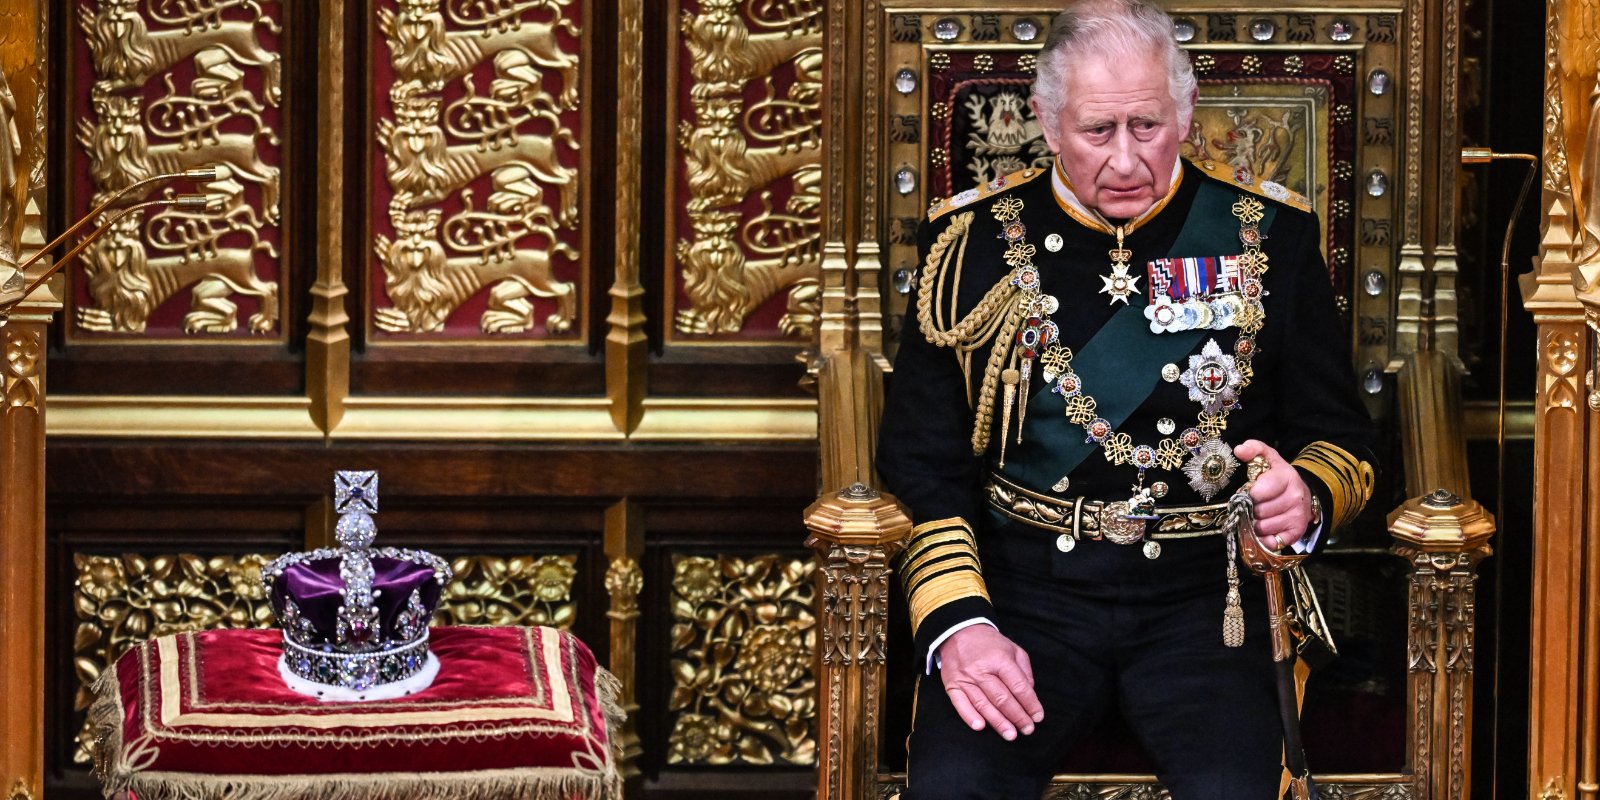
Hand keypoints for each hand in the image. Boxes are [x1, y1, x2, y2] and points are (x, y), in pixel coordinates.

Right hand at [936, 624, 1044, 740]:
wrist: (958, 631)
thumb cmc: (989, 644)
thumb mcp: (1013, 649)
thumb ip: (1024, 671)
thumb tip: (1029, 693)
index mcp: (999, 659)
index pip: (1018, 686)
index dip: (1030, 704)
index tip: (1038, 717)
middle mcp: (981, 669)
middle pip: (1002, 698)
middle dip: (1017, 717)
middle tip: (1027, 730)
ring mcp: (965, 678)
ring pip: (983, 704)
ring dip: (998, 722)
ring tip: (1011, 735)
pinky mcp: (952, 684)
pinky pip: (960, 704)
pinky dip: (969, 716)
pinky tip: (980, 727)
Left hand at [1233, 439, 1313, 549]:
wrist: (1302, 495)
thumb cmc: (1279, 477)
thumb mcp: (1268, 458)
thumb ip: (1254, 449)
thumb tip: (1239, 449)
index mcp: (1287, 477)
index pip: (1258, 492)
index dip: (1247, 495)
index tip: (1247, 493)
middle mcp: (1295, 497)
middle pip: (1258, 512)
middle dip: (1249, 510)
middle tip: (1251, 506)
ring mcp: (1298, 516)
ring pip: (1262, 527)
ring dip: (1253, 524)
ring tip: (1257, 516)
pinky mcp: (1297, 532)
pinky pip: (1271, 542)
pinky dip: (1262, 539)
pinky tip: (1263, 530)